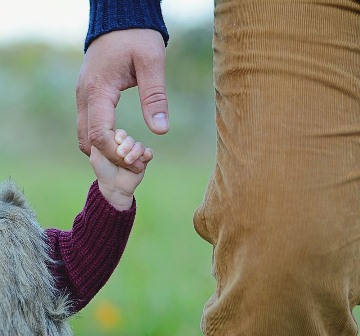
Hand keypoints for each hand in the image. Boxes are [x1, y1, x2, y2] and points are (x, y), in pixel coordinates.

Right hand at [76, 29, 168, 173]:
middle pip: (87, 140)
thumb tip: (161, 130)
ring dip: (104, 149)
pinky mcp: (87, 96)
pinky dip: (101, 139)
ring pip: (84, 135)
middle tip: (134, 161)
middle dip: (109, 157)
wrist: (120, 19)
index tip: (138, 161)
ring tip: (129, 152)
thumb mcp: (151, 63)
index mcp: (98, 90)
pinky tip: (121, 140)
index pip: (99, 134)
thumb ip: (155, 97)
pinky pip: (88, 126)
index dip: (117, 154)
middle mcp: (84, 96)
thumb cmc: (137, 37)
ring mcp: (82, 96)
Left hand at [90, 129, 152, 210]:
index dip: (120, 136)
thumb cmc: (103, 171)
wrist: (114, 187)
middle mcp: (126, 147)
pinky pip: (149, 153)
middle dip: (127, 145)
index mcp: (114, 143)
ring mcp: (135, 154)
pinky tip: (141, 160)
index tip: (117, 141)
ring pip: (139, 146)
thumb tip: (107, 129)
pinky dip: (146, 154)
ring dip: (134, 152)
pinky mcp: (144, 161)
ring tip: (128, 161)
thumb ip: (99, 141)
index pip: (120, 133)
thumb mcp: (96, 155)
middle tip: (121, 154)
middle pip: (130, 139)